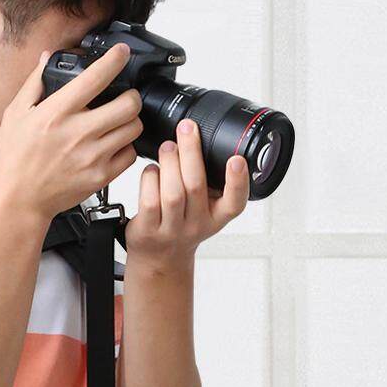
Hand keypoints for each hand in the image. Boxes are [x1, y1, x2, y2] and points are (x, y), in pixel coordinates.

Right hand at [0, 43, 142, 221]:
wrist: (17, 202)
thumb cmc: (13, 162)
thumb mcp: (14, 115)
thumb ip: (34, 83)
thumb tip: (47, 58)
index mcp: (57, 112)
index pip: (96, 77)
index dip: (115, 59)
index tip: (121, 53)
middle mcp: (78, 133)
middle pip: (128, 104)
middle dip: (130, 95)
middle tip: (124, 97)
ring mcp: (92, 157)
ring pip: (134, 128)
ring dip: (130, 121)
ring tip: (118, 122)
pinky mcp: (100, 177)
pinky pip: (130, 155)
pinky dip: (126, 147)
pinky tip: (113, 145)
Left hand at [124, 117, 249, 267]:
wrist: (159, 258)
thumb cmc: (182, 224)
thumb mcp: (205, 208)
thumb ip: (210, 181)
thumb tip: (201, 136)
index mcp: (217, 217)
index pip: (235, 203)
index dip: (238, 182)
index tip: (237, 160)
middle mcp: (197, 225)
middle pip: (196, 187)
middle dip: (191, 152)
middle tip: (187, 128)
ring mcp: (172, 230)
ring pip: (172, 193)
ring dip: (169, 163)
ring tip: (168, 147)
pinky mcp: (149, 231)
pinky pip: (149, 200)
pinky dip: (150, 177)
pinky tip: (152, 170)